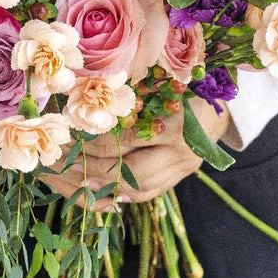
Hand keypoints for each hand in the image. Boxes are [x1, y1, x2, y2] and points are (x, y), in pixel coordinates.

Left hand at [40, 98, 228, 207]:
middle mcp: (182, 153)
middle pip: (129, 173)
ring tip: (66, 183)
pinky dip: (116, 197)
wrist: (220, 103)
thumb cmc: (185, 83)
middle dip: (89, 171)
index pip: (126, 141)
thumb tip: (83, 103)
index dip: (93, 143)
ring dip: (98, 190)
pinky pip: (144, 194)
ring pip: (135, 190)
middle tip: (57, 166)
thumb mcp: (161, 81)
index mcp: (178, 123)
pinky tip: (91, 193)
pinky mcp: (178, 179)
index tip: (65, 140)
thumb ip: (131, 93)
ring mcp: (182, 170)